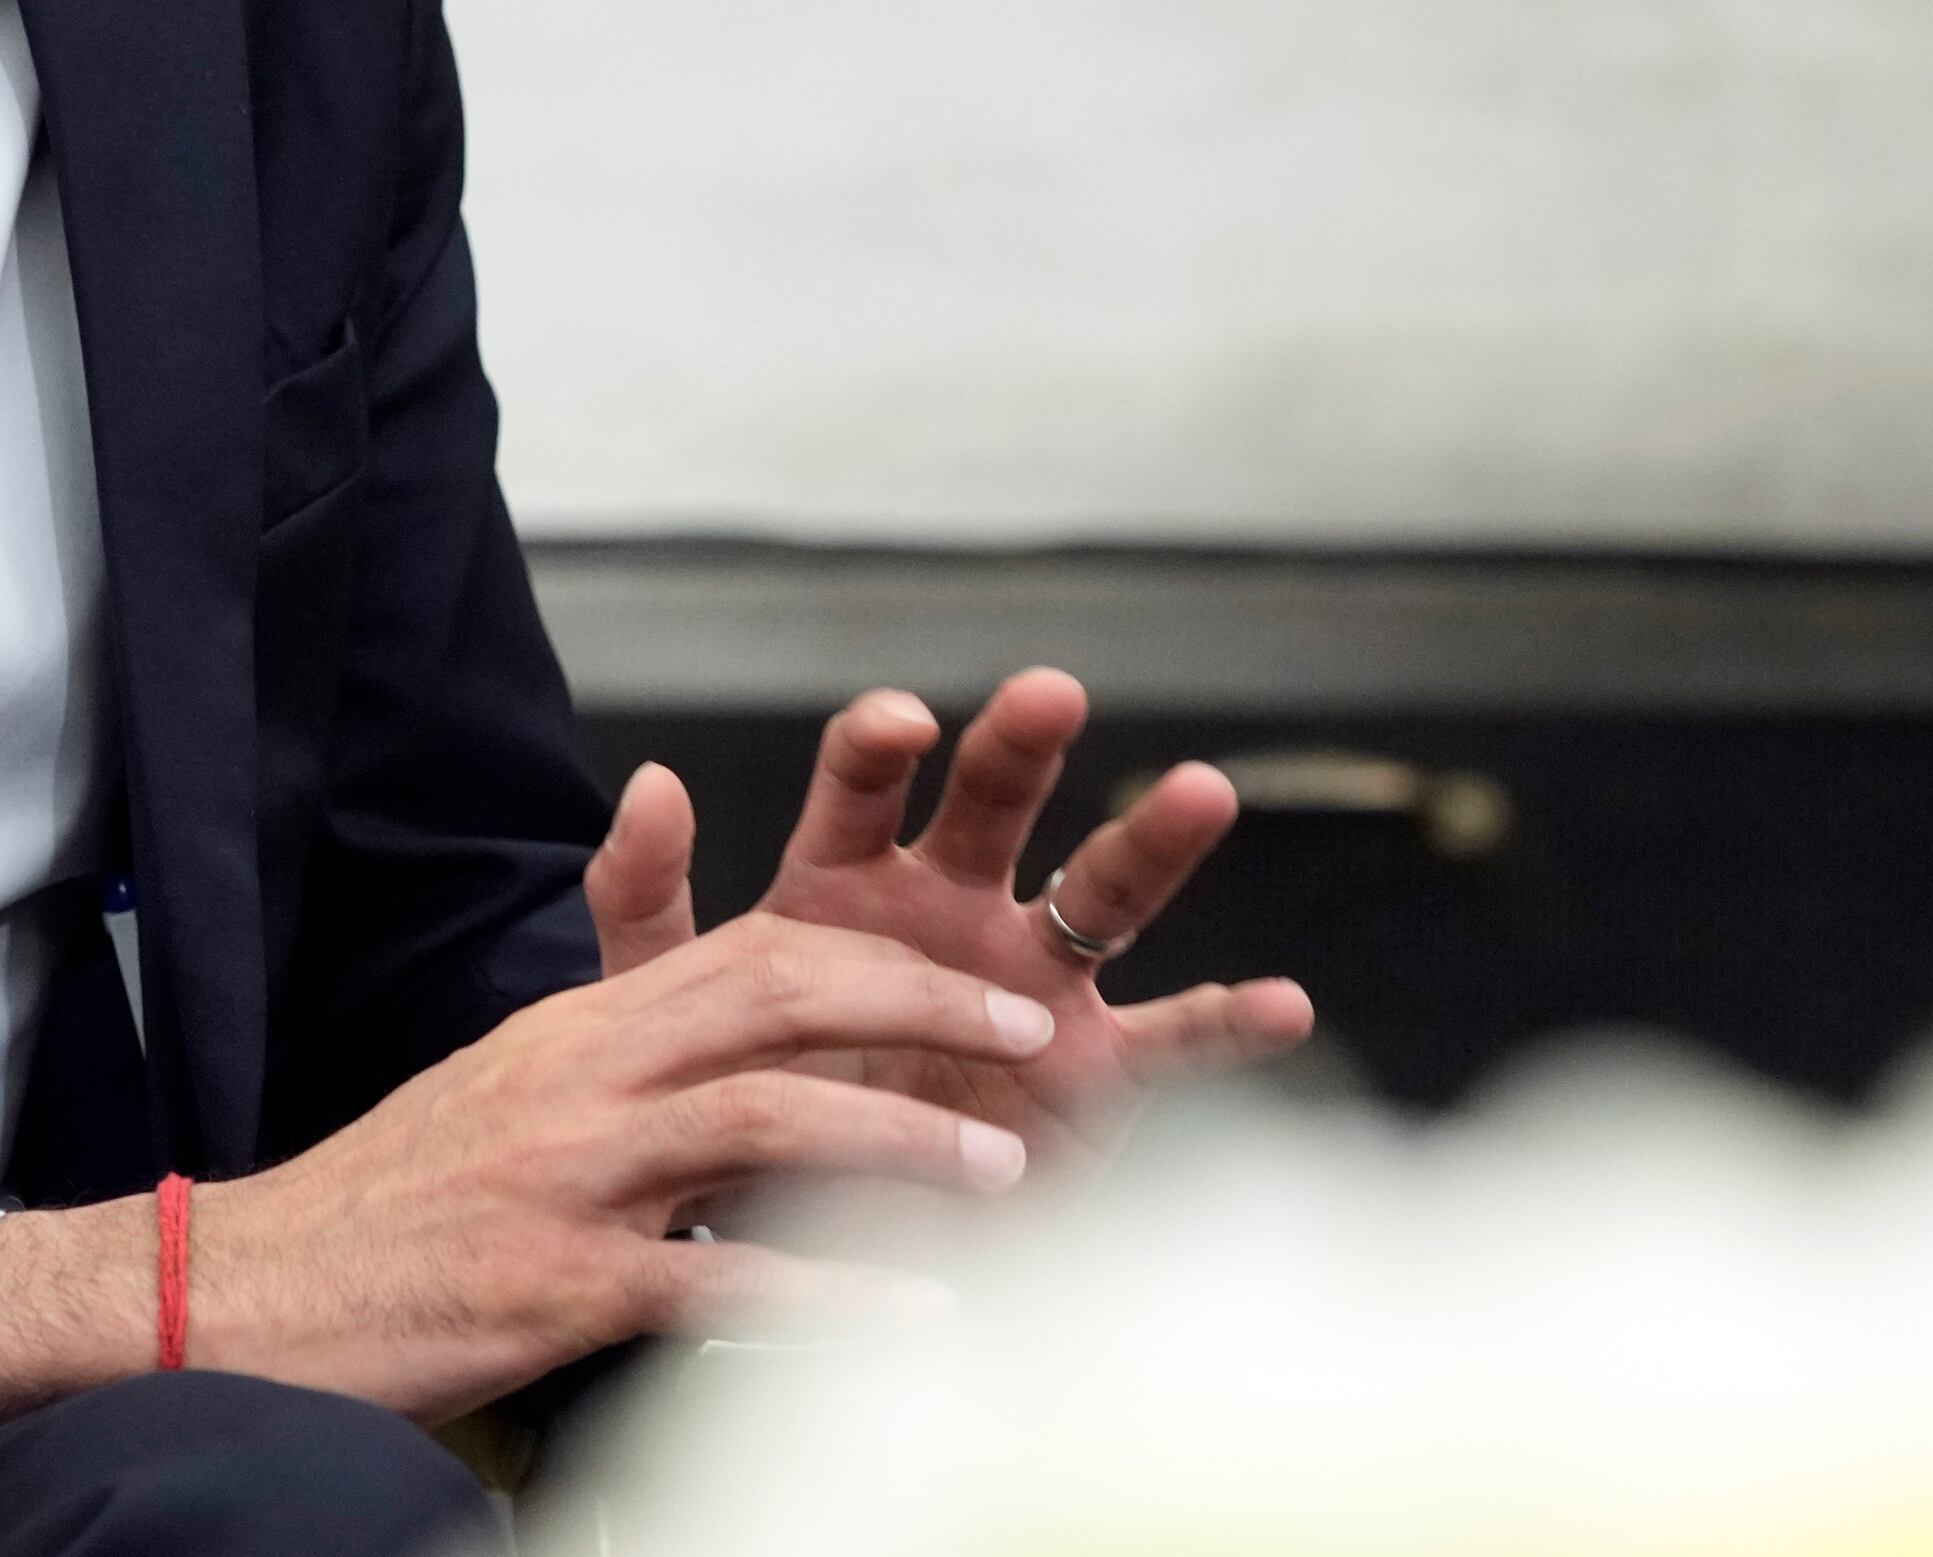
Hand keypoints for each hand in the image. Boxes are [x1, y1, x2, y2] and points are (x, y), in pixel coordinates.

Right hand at [0, 913, 1049, 1426]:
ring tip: (1009, 1173)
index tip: (978, 977)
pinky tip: (917, 1316)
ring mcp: (569, 1178)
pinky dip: (832, 1292)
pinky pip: (720, 1278)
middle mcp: (582, 1078)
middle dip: (921, 1008)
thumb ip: (617, 1045)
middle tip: (1032, 1037)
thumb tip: (720, 1027)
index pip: (754, 950)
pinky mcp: (554, 1286)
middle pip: (780, 997)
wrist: (241, 1293)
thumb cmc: (389, 1208)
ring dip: (903, 1138)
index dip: (881, 957)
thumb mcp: (505, 1091)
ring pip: (766, 1117)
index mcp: (579, 1027)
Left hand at [586, 668, 1314, 1167]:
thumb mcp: (671, 1010)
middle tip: (1047, 691)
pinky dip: (1232, 1025)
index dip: (881, 746)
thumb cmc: (748, 1100)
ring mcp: (1034, 987)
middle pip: (995, 806)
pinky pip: (1173, 1041)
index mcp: (848, 885)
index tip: (899, 722)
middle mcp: (955, 911)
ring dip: (1153, 842)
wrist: (814, 1240)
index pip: (864, 789)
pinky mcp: (1093, 1072)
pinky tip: (1286, 1004)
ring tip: (1203, 790)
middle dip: (1020, 747)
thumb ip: (646, 904)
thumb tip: (647, 779)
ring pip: (1102, 892)